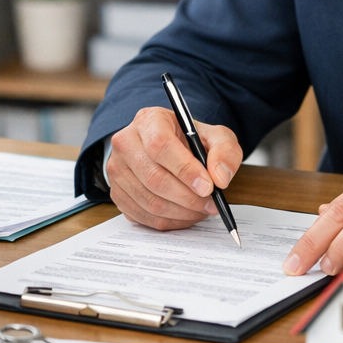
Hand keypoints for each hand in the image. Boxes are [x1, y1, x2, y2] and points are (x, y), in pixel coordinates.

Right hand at [106, 106, 243, 229]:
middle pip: (154, 178)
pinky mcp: (117, 193)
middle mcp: (126, 142)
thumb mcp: (216, 136)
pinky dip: (169, 221)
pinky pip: (143, 216)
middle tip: (211, 204)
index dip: (186, 170)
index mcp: (148, 121)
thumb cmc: (190, 141)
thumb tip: (219, 177)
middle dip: (188, 197)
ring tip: (201, 209)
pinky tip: (185, 214)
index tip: (208, 187)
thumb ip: (225, 151)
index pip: (161, 146)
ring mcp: (117, 169)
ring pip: (149, 201)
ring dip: (181, 213)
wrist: (170, 148)